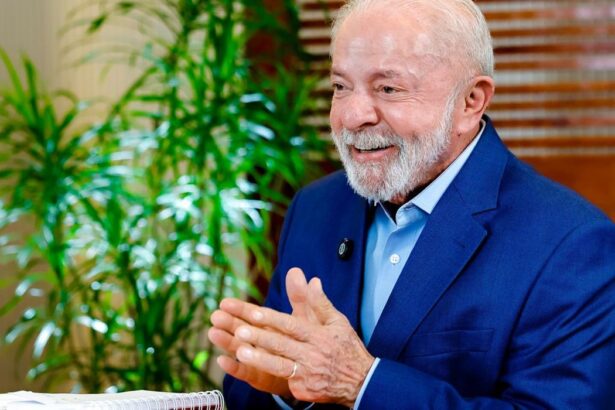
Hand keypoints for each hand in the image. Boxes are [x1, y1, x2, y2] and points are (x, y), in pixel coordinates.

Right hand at [207, 268, 316, 397]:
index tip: (225, 302)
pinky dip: (233, 366)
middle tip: (215, 316)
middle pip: (241, 329)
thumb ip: (301, 298)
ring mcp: (257, 359)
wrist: (316, 372)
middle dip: (228, 323)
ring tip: (213, 333)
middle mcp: (259, 341)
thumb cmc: (310, 343)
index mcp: (269, 325)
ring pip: (239, 348)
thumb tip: (297, 270)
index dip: (239, 308)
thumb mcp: (307, 319)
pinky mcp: (258, 376)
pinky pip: (244, 372)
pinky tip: (221, 360)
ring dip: (226, 341)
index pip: (252, 314)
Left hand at [223, 270, 374, 407]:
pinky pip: (283, 381)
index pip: (291, 325)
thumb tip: (312, 280)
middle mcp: (312, 354)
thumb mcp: (338, 322)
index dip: (272, 318)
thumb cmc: (346, 347)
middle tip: (239, 331)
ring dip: (259, 359)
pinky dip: (265, 375)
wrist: (361, 381)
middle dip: (260, 337)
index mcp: (319, 335)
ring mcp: (307, 374)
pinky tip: (247, 369)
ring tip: (240, 352)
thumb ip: (320, 303)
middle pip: (282, 344)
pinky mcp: (304, 390)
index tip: (253, 312)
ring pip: (279, 366)